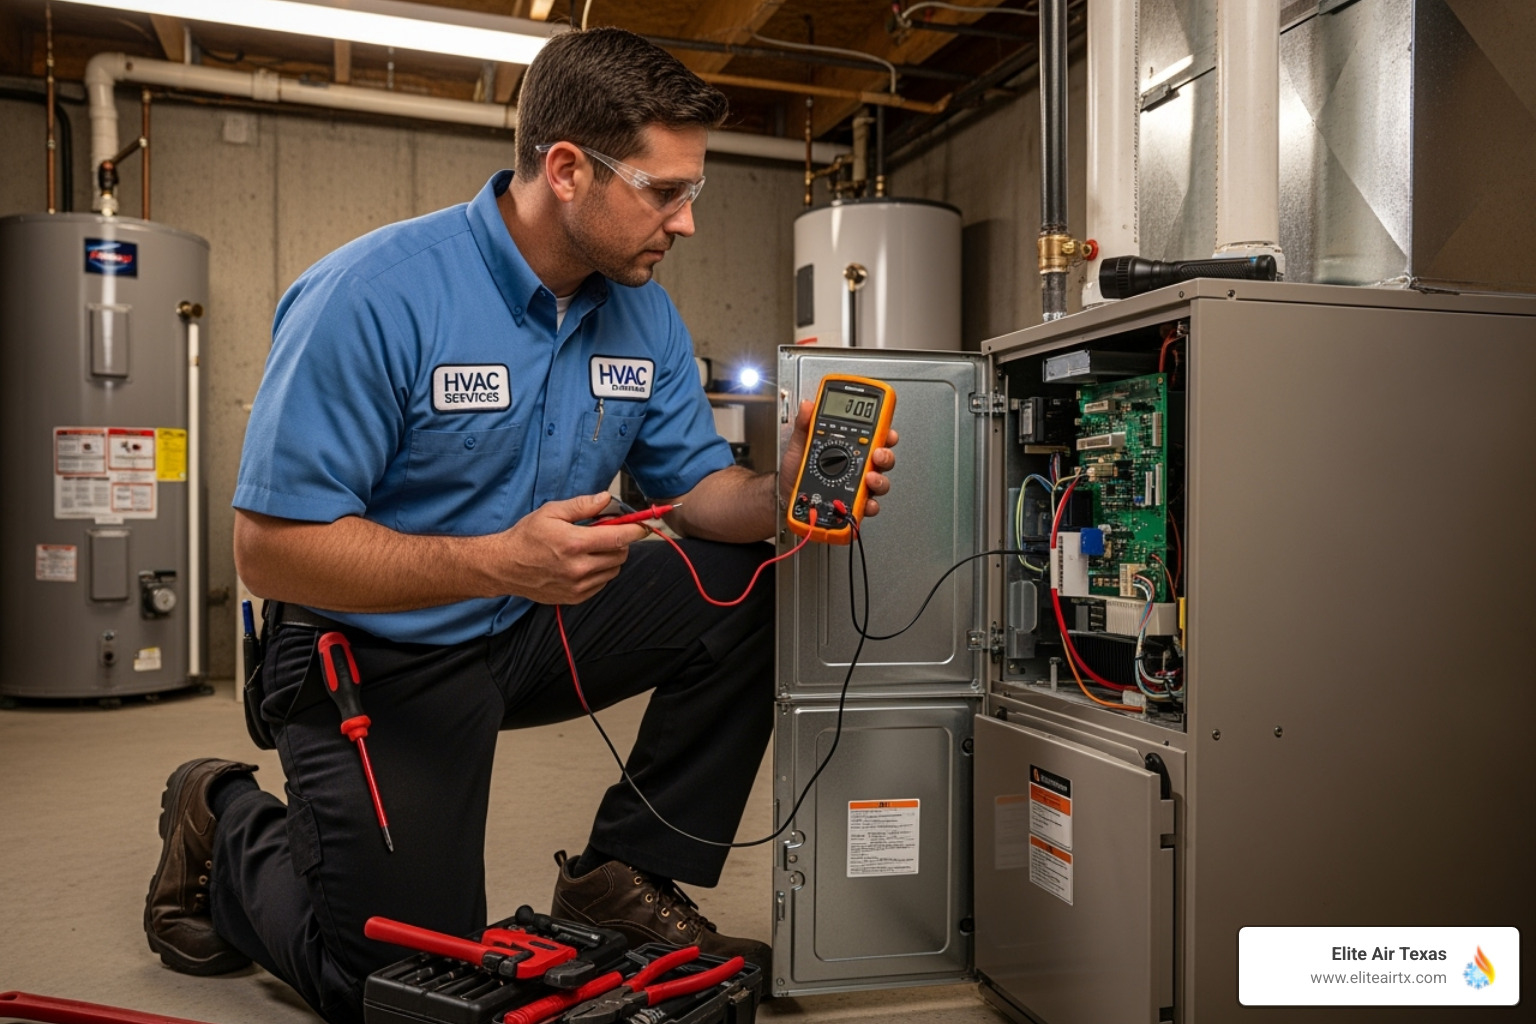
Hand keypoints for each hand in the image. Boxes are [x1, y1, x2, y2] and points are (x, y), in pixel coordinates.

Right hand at [485, 493, 647, 604]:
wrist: (505, 566)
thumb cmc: (526, 537)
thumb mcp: (551, 512)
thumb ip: (582, 505)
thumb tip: (605, 499)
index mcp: (574, 543)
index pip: (619, 538)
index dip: (636, 529)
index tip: (643, 525)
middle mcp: (578, 568)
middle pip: (620, 554)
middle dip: (620, 541)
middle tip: (605, 532)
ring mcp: (578, 586)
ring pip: (613, 570)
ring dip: (610, 557)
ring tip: (591, 548)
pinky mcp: (575, 597)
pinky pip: (602, 583)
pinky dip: (601, 572)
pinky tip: (584, 562)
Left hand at [778, 399, 898, 517]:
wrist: (783, 496)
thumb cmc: (795, 471)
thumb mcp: (798, 445)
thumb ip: (805, 425)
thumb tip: (808, 406)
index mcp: (847, 447)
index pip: (873, 436)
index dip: (884, 431)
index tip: (886, 429)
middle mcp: (857, 466)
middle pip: (882, 458)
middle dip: (885, 455)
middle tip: (877, 454)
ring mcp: (857, 486)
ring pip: (880, 481)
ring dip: (880, 479)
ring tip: (869, 478)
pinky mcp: (853, 504)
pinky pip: (869, 506)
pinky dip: (870, 505)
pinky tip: (865, 502)